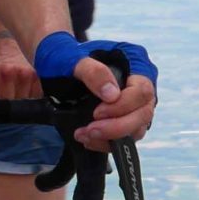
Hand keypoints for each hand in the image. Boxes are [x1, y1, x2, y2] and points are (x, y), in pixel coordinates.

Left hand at [0, 39, 39, 100]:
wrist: (13, 51)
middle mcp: (7, 72)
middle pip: (5, 104)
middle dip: (4, 106)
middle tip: (3, 101)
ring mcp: (24, 75)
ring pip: (20, 103)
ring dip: (18, 104)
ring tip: (14, 96)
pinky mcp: (37, 77)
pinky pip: (34, 97)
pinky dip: (30, 99)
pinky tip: (25, 93)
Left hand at [29, 34, 160, 148]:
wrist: (54, 67)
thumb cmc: (64, 57)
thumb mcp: (72, 58)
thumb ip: (93, 72)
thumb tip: (112, 96)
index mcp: (135, 62)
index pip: (143, 90)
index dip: (123, 106)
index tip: (97, 113)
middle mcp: (141, 83)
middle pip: (144, 112)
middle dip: (117, 127)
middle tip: (90, 130)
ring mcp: (135, 102)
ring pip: (137, 128)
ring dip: (111, 137)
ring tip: (84, 135)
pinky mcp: (125, 117)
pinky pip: (125, 136)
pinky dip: (107, 142)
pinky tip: (87, 139)